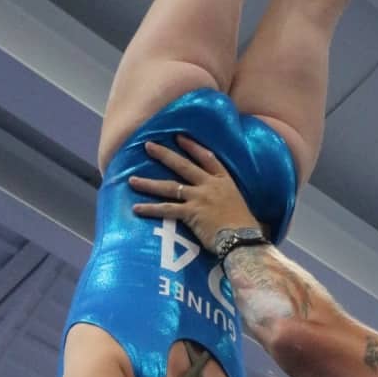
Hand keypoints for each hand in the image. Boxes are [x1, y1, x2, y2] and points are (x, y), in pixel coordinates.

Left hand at [130, 135, 261, 253]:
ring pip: (169, 187)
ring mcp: (198, 198)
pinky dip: (150, 209)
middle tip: (148, 145)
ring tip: (132, 180)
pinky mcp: (190, 213)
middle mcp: (209, 185)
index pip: (207, 158)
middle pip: (183, 166)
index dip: (192, 146)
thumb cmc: (245, 227)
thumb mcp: (240, 205)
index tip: (179, 137)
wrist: (243, 238)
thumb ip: (228, 201)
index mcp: (224, 181)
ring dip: (149, 183)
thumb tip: (228, 207)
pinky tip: (136, 208)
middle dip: (164, 154)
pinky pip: (166, 210)